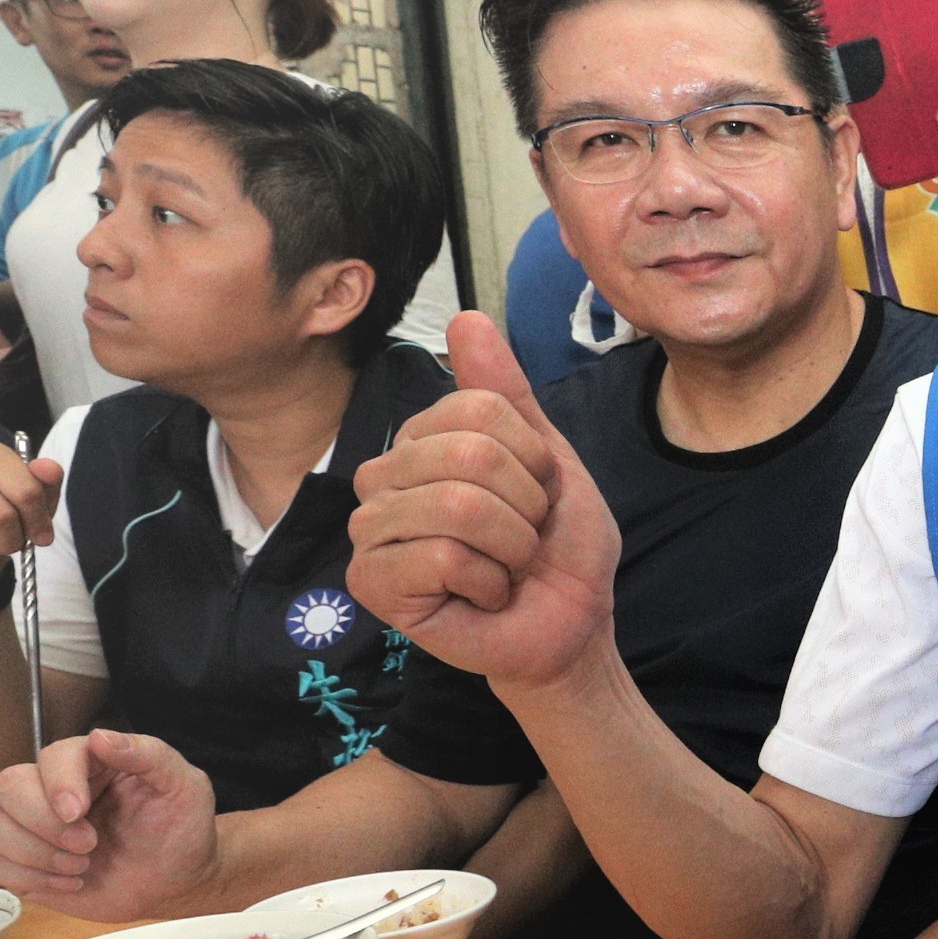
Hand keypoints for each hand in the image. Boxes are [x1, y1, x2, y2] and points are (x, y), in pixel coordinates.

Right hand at [0, 728, 219, 914]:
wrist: (176, 882)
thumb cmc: (181, 830)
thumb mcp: (185, 787)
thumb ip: (150, 755)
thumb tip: (101, 737)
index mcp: (89, 762)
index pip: (51, 756)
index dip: (56, 783)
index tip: (77, 813)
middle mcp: (51, 788)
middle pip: (7, 785)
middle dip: (43, 823)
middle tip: (88, 847)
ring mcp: (31, 825)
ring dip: (29, 852)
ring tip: (79, 868)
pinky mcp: (21, 861)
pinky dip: (25, 878)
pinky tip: (68, 884)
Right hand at [349, 312, 622, 689]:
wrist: (568, 621)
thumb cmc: (554, 545)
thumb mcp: (546, 458)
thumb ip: (505, 393)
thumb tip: (467, 317)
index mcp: (420, 440)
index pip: (480, 409)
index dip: (533, 458)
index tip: (537, 493)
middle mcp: (382, 477)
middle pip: (470, 455)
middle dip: (525, 505)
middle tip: (522, 537)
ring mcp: (369, 530)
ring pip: (457, 506)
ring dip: (511, 546)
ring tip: (504, 566)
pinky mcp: (370, 582)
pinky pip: (442, 557)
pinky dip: (487, 581)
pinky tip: (481, 596)